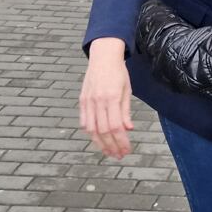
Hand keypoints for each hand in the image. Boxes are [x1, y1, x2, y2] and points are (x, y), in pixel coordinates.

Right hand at [79, 38, 134, 158]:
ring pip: (92, 129)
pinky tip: (97, 139)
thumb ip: (126, 111)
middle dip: (112, 146)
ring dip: (100, 143)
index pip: (116, 127)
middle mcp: (98, 101)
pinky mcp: (82, 100)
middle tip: (119, 155)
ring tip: (109, 151)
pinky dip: (90, 132)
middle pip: (103, 131)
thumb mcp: (127, 90)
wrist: (103, 56)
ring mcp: (88, 101)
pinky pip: (84, 121)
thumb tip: (128, 129)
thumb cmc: (118, 72)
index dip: (121, 141)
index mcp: (111, 98)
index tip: (126, 150)